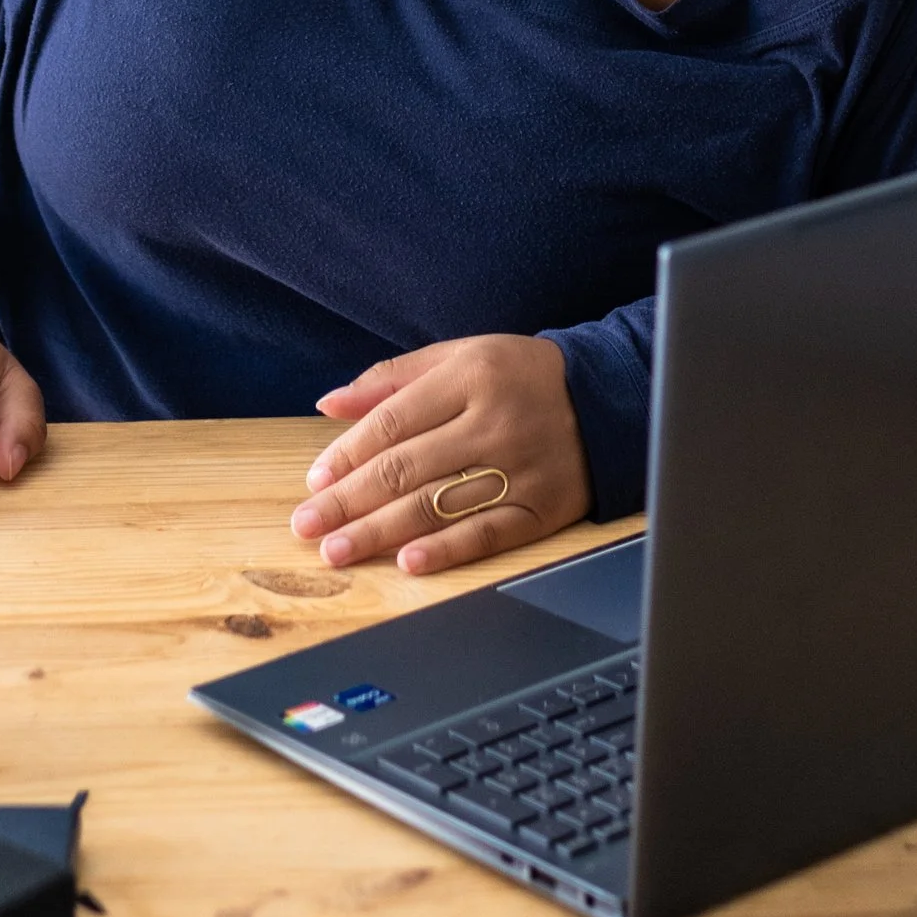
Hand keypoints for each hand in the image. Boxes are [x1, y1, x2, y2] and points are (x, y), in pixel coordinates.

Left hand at [291, 333, 591, 576]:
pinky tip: (408, 562)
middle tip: (308, 525)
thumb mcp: (462, 355)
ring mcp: (519, 469)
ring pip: (438, 505)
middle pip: (406, 468)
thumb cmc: (522, 375)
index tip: (315, 480)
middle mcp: (493, 423)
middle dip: (349, 501)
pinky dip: (446, 550)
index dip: (348, 454)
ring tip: (337, 550)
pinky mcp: (541, 508)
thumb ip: (394, 377)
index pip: (394, 421)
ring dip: (380, 532)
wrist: (608, 398)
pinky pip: (487, 533)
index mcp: (470, 377)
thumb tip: (330, 402)